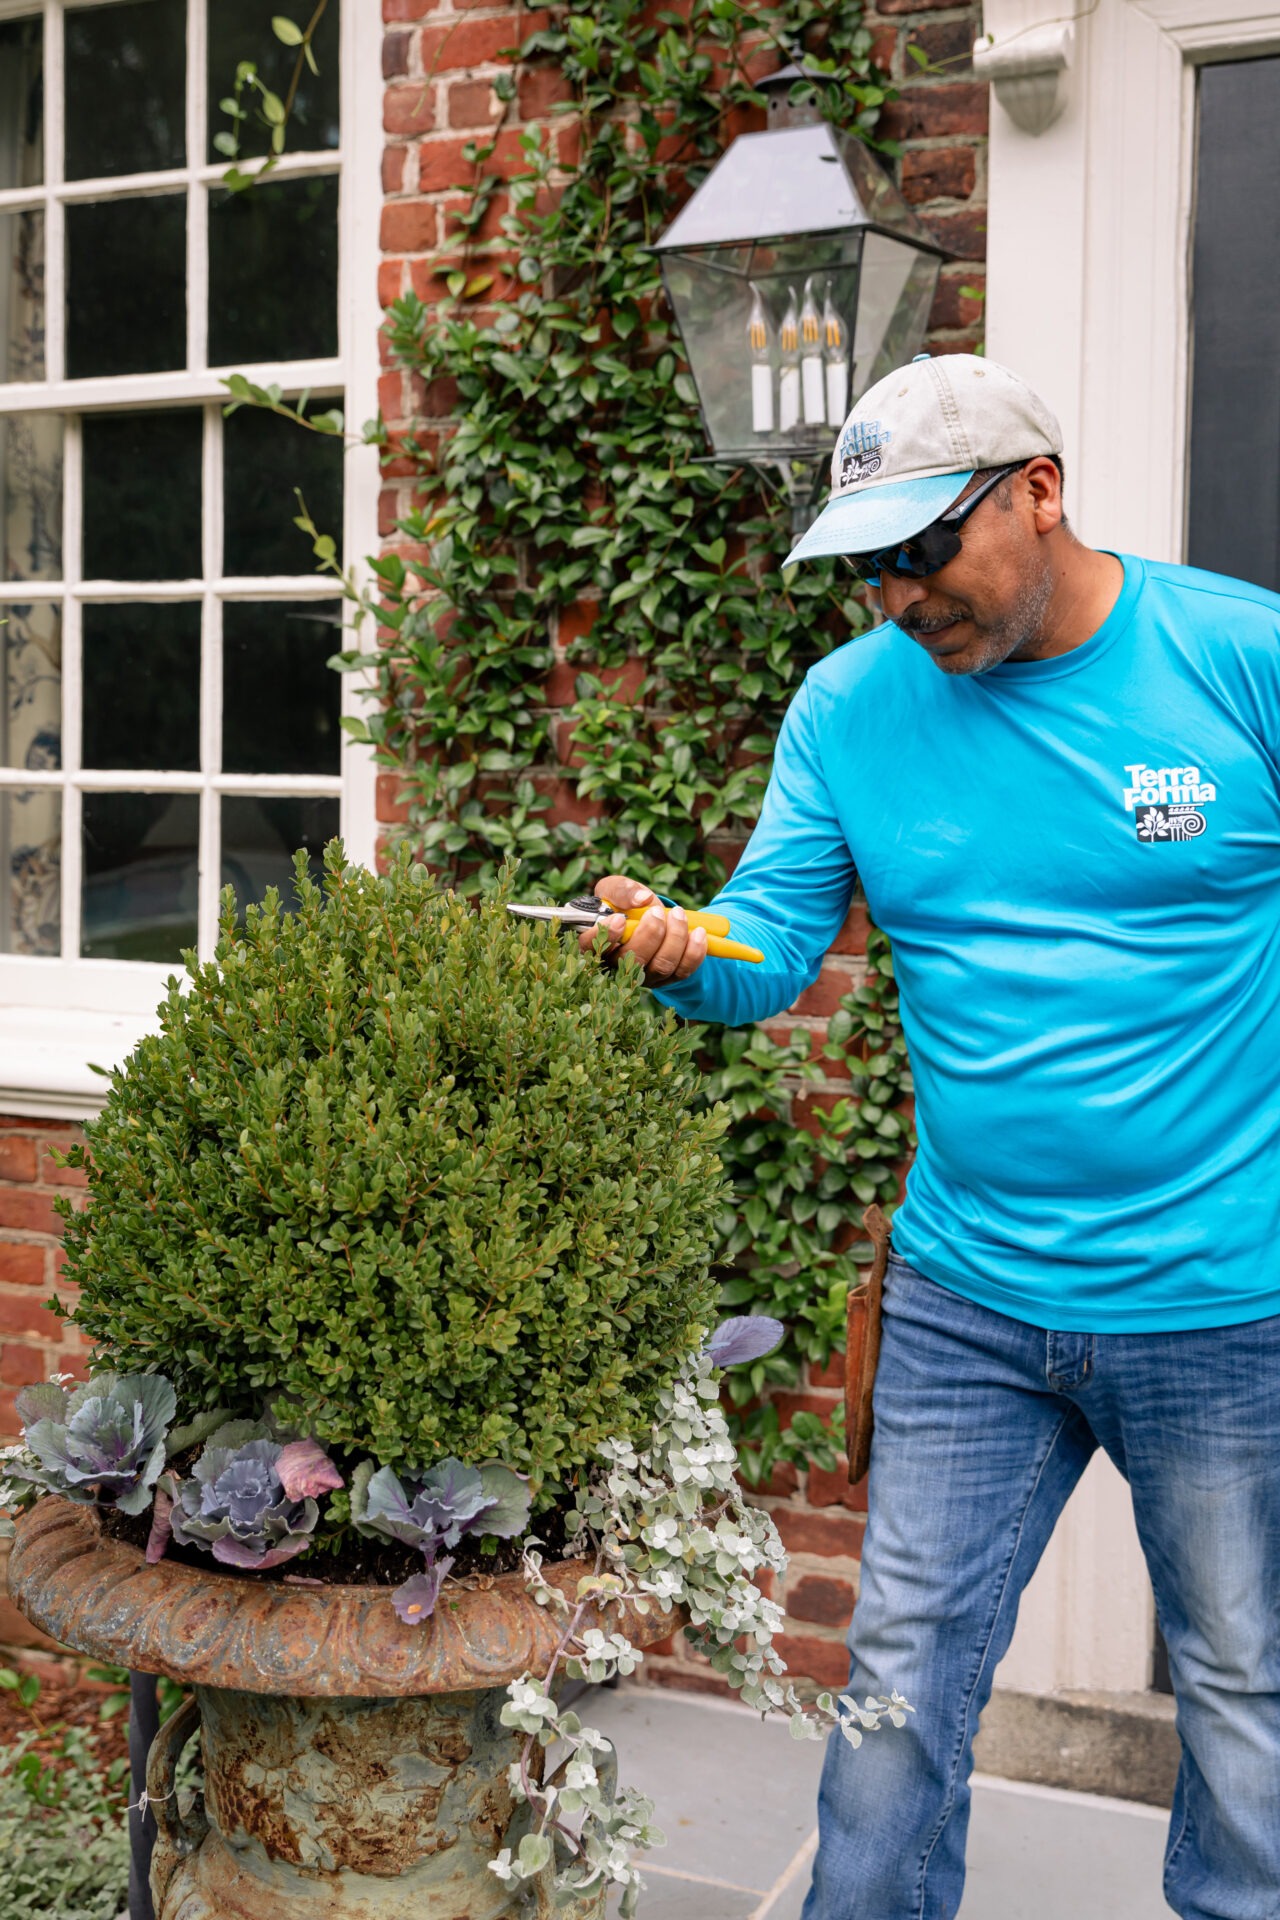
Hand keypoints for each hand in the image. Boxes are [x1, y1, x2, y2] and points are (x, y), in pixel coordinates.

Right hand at [579, 875, 707, 983]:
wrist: (649, 916)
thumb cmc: (625, 903)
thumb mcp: (617, 888)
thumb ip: (623, 889)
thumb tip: (643, 899)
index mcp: (597, 943)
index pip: (591, 947)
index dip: (606, 936)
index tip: (620, 919)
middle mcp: (618, 965)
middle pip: (633, 960)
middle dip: (651, 933)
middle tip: (658, 911)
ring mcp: (643, 976)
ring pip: (661, 965)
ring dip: (675, 938)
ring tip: (679, 914)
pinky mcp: (666, 978)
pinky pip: (683, 971)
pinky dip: (695, 951)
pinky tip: (699, 932)